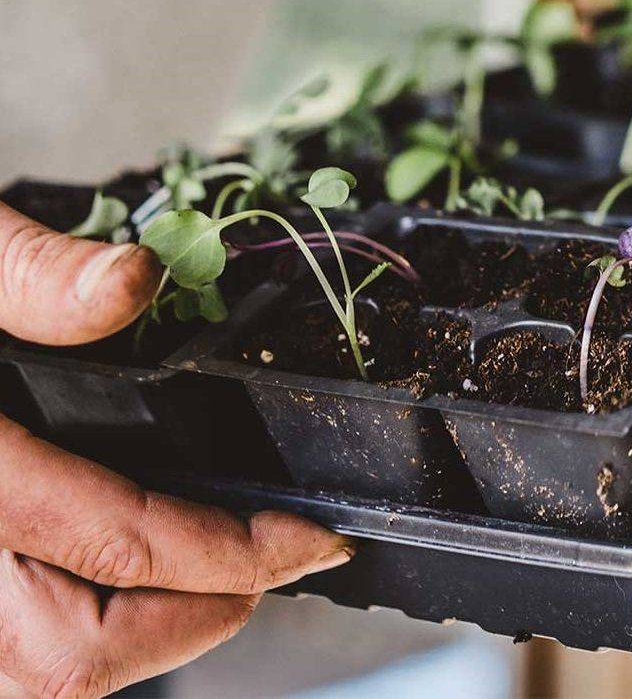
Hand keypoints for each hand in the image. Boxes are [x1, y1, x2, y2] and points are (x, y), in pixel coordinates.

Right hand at [0, 202, 353, 696]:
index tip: (302, 540)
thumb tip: (135, 282)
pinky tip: (108, 589)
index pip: (107, 537)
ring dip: (128, 647)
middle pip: (62, 656)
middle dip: (187, 619)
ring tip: (202, 580)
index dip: (224, 550)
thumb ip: (33, 273)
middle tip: (265, 563)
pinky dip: (58, 650)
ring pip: (24, 678)